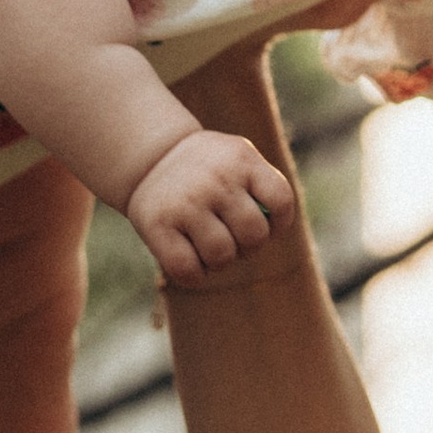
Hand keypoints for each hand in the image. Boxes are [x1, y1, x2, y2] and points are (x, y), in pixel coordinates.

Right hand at [127, 127, 296, 281]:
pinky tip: (190, 256)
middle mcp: (216, 179)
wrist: (152, 158)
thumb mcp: (237, 160)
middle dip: (248, 246)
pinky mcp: (157, 225)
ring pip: (222, 256)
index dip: (279, 223)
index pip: (281, 200)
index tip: (265, 225)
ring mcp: (186, 202)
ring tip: (209, 246)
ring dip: (220, 261)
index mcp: (242, 159)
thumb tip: (270, 232)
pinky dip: (195, 275)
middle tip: (232, 238)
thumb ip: (261, 189)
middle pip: (254, 236)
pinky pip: (188, 270)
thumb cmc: (208, 170)